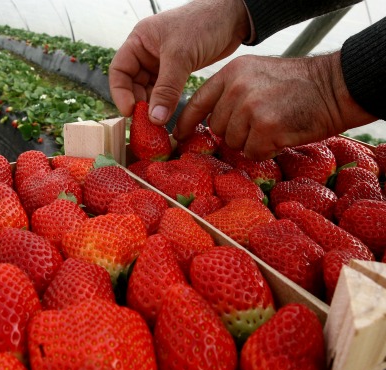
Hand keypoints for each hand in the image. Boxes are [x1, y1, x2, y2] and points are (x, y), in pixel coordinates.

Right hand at [109, 0, 250, 123]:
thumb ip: (166, 89)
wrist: (233, 17)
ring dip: (153, 105)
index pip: (119, 71)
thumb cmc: (203, 23)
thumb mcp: (181, 56)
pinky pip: (164, 90)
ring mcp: (161, 61)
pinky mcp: (176, 69)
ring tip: (159, 121)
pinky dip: (165, 102)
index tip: (130, 112)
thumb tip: (155, 118)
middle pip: (132, 83)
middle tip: (147, 122)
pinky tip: (170, 113)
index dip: (121, 93)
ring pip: (149, 89)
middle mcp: (146, 51)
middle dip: (139, 102)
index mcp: (139, 40)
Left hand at [175, 52, 376, 159]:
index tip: (179, 137)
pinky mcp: (265, 127)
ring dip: (252, 142)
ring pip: (234, 143)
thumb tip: (211, 124)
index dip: (186, 123)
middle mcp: (236, 88)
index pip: (197, 102)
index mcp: (231, 73)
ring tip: (273, 126)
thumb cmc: (298, 85)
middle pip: (217, 128)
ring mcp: (249, 107)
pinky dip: (266, 150)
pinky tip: (281, 135)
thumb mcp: (257, 76)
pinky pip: (252, 152)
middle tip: (260, 123)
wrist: (335, 86)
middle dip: (234, 133)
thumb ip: (231, 94)